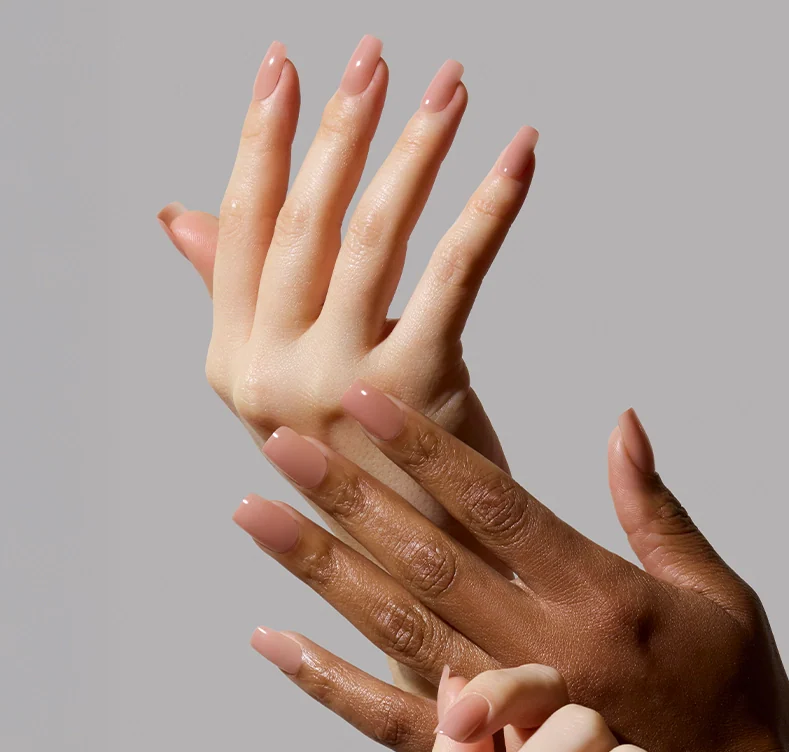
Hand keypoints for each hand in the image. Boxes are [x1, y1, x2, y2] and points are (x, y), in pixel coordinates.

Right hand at [158, 36, 536, 503]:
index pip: (242, 229)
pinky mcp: (418, 387)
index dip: (263, 142)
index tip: (287, 70)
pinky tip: (519, 156)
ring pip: (375, 235)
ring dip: (416, 149)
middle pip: (307, 221)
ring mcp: (339, 383)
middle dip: (343, 128)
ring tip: (451, 89)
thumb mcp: (286, 388)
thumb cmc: (368, 473)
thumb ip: (242, 299)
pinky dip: (490, 206)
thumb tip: (183, 216)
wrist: (421, 570)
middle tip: (375, 57)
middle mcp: (271, 371)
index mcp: (235, 364)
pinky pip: (455, 272)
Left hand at [236, 382, 788, 751]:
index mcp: (603, 596)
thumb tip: (620, 423)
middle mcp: (545, 646)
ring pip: (397, 626)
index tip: (367, 399)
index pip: (496, 503)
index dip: (428, 446)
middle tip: (281, 441)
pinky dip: (328, 683)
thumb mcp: (721, 596)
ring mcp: (511, 707)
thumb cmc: (740, 703)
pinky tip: (271, 640)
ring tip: (256, 516)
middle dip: (352, 494)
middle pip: (428, 555)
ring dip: (323, 568)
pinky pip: (395, 721)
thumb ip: (657, 510)